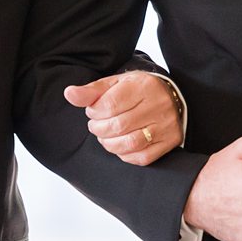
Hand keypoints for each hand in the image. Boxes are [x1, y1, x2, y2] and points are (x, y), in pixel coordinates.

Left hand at [65, 72, 182, 165]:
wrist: (172, 96)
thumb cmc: (138, 90)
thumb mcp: (115, 84)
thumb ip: (92, 90)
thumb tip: (69, 93)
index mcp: (143, 86)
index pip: (111, 104)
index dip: (94, 112)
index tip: (92, 112)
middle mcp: (158, 105)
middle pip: (119, 125)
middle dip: (99, 129)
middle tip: (96, 126)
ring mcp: (166, 125)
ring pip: (130, 143)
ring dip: (110, 144)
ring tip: (105, 137)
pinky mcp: (170, 141)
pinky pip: (142, 157)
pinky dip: (125, 155)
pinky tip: (120, 146)